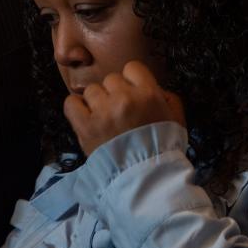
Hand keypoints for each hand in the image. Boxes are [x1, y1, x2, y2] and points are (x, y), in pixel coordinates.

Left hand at [63, 61, 184, 155]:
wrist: (145, 179)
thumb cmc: (162, 148)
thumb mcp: (175, 119)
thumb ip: (168, 98)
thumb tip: (154, 88)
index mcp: (148, 94)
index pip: (132, 68)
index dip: (132, 80)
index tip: (132, 94)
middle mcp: (124, 98)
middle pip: (111, 79)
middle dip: (114, 93)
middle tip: (119, 112)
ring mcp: (102, 112)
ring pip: (92, 90)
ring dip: (97, 102)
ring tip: (104, 119)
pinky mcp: (85, 126)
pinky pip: (71, 103)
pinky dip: (76, 108)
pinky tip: (85, 117)